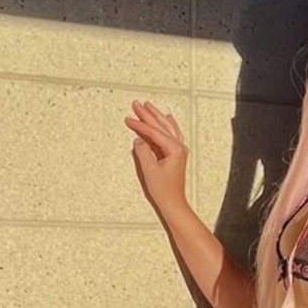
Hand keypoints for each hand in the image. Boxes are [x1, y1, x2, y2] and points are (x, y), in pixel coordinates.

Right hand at [124, 99, 188, 217]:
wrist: (173, 203)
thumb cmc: (164, 190)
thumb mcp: (149, 170)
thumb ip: (143, 152)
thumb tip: (139, 140)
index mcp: (175, 149)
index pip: (154, 132)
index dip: (140, 125)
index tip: (128, 119)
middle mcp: (179, 147)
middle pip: (162, 125)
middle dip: (148, 114)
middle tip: (136, 104)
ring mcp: (179, 151)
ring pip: (167, 127)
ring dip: (157, 117)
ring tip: (148, 106)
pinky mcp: (176, 155)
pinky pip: (171, 134)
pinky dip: (166, 125)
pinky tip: (166, 118)